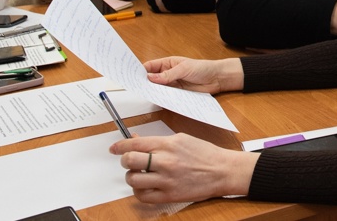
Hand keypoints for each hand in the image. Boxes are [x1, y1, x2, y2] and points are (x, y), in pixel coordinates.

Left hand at [110, 133, 257, 203]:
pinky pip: (142, 196)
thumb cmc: (203, 153)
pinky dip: (139, 191)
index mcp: (169, 144)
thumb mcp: (181, 139)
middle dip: (126, 160)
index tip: (114, 148)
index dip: (120, 146)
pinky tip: (146, 186)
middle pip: (130, 160)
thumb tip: (136, 141)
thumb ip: (158, 142)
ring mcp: (166, 180)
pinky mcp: (169, 195)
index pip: (135, 144)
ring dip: (133, 176)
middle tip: (129, 161)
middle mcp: (166, 161)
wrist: (222, 171)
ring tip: (141, 174)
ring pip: (133, 179)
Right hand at [144, 56, 243, 93]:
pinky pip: (167, 97)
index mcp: (168, 64)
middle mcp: (168, 74)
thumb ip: (168, 75)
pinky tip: (158, 101)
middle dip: (144, 83)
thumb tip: (151, 78)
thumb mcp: (184, 69)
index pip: (150, 67)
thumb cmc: (202, 68)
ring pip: (158, 89)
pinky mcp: (178, 94)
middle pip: (152, 79)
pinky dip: (162, 99)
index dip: (141, 71)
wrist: (217, 79)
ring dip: (153, 92)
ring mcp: (172, 85)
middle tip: (136, 89)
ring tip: (145, 96)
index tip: (132, 76)